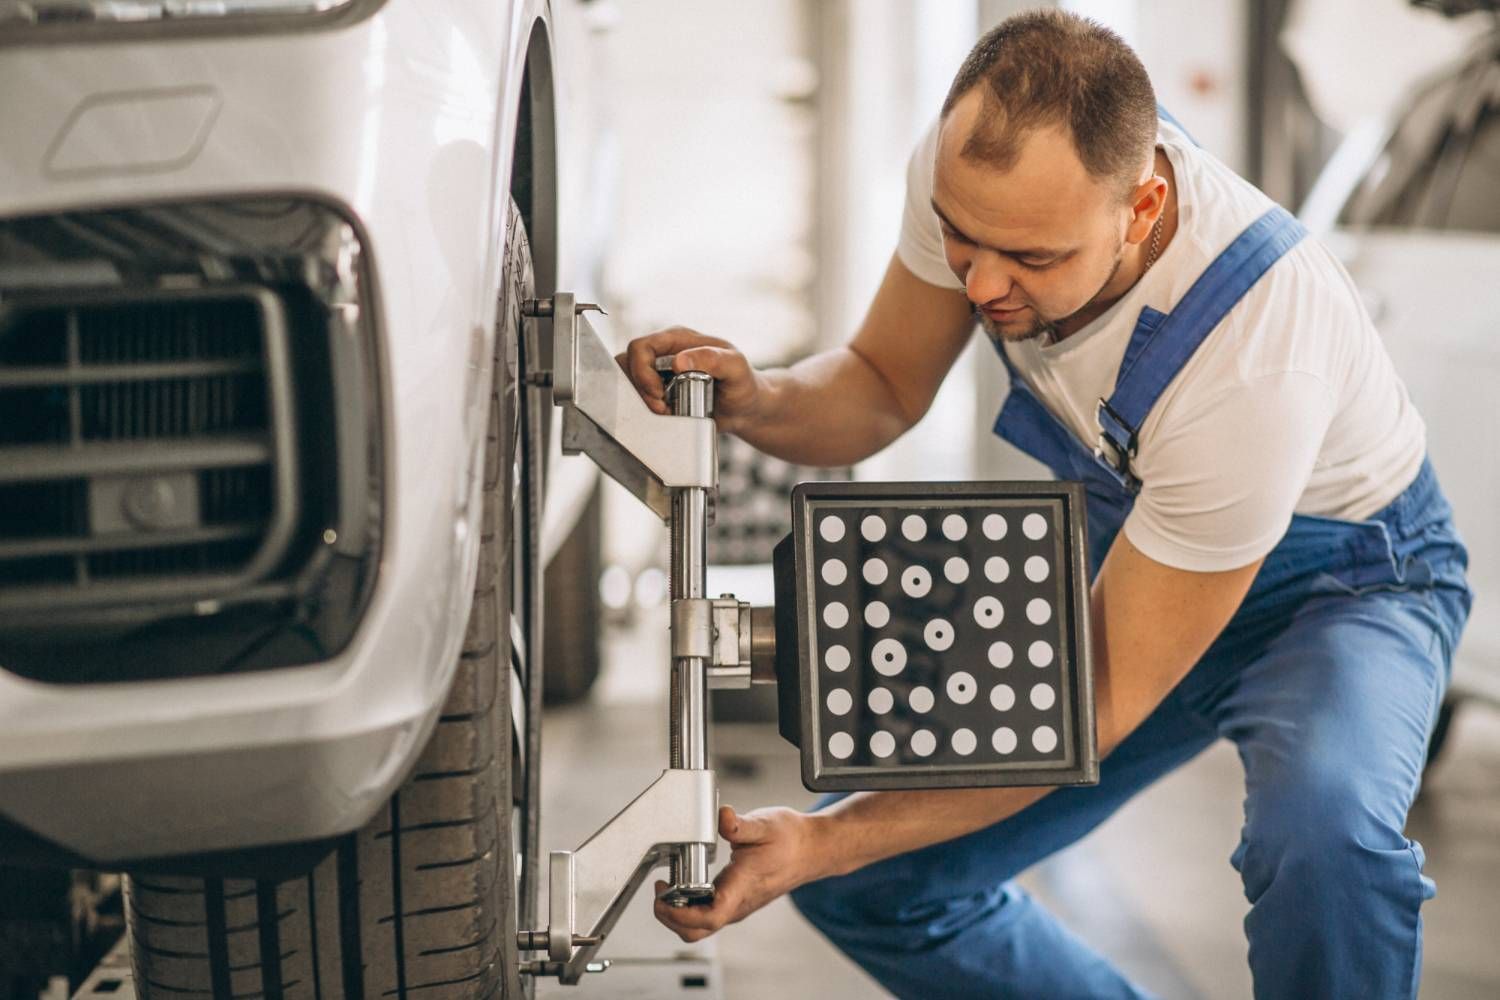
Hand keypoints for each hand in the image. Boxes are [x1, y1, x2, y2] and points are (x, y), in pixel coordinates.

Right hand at [616, 327, 766, 433]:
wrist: (747, 408)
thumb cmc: (744, 384)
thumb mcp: (736, 368)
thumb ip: (712, 359)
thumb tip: (679, 360)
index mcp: (679, 339)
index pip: (641, 346)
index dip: (641, 370)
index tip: (658, 392)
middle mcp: (665, 353)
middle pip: (628, 363)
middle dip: (640, 389)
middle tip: (662, 405)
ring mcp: (660, 373)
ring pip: (630, 381)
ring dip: (642, 400)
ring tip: (666, 411)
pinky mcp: (660, 392)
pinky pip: (639, 397)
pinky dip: (647, 409)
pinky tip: (668, 415)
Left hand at [653, 805, 826, 942]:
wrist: (811, 850)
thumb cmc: (791, 840)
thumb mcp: (764, 824)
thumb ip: (740, 824)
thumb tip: (722, 817)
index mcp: (742, 887)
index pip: (708, 917)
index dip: (679, 913)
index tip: (662, 896)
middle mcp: (738, 904)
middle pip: (697, 932)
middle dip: (670, 918)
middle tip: (659, 891)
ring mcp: (737, 906)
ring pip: (700, 927)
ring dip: (678, 913)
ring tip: (668, 885)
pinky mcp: (736, 901)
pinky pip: (707, 916)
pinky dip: (689, 906)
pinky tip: (685, 883)